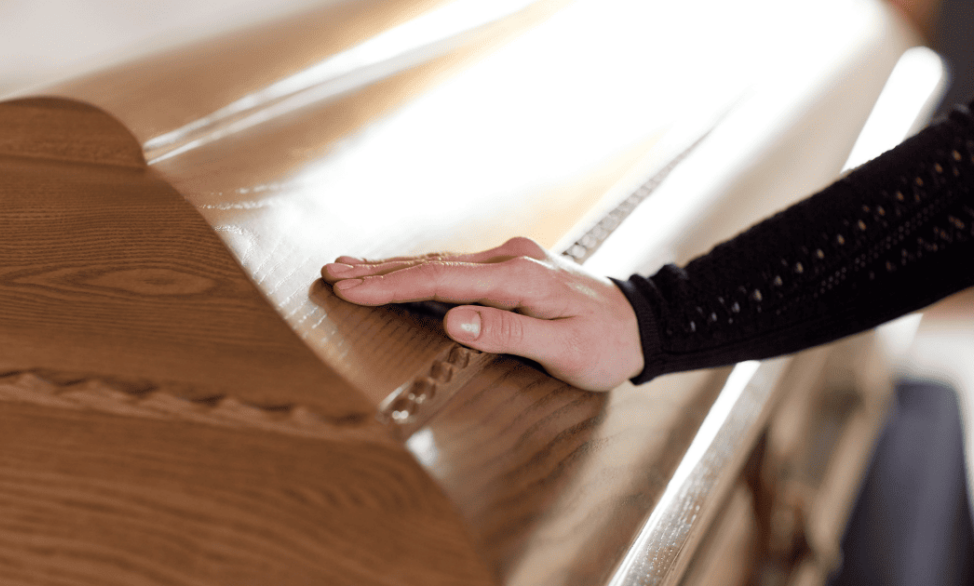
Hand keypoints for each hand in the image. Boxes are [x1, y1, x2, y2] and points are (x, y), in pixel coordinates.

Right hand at [321, 237, 643, 390]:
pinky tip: (401, 272)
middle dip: (378, 269)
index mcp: (519, 278)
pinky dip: (420, 269)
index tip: (350, 288)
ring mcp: (512, 259)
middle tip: (331, 271)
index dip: (391, 286)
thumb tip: (451, 320)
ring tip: (351, 267)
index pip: (441, 281)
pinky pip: (455, 266)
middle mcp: (511, 259)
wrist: (642, 323)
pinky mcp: (513, 266)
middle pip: (432, 264)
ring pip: (440, 262)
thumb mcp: (562, 349)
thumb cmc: (605, 344)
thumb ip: (506, 333)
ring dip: (393, 266)